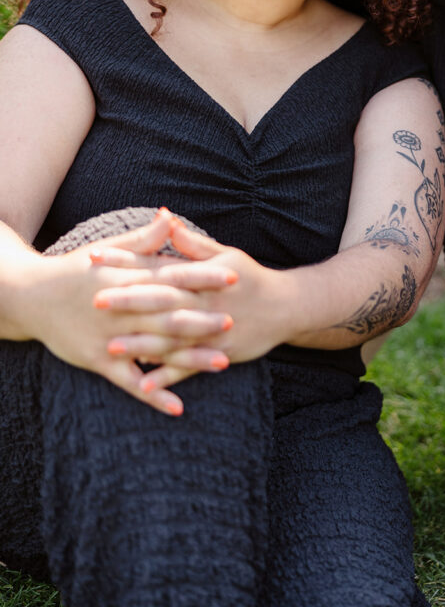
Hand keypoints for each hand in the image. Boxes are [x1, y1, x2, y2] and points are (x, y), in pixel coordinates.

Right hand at [15, 211, 232, 415]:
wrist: (31, 297)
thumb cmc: (75, 270)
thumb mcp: (109, 251)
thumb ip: (144, 239)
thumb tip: (172, 217)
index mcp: (129, 279)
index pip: (173, 277)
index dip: (204, 277)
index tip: (233, 276)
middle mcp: (123, 309)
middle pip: (169, 315)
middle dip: (202, 319)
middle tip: (233, 321)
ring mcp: (111, 337)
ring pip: (156, 350)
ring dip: (190, 358)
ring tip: (223, 363)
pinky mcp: (98, 361)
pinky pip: (130, 382)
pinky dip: (153, 394)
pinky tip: (178, 406)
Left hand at [95, 221, 294, 394]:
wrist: (287, 307)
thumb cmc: (251, 277)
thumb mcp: (225, 254)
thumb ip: (192, 242)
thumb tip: (165, 217)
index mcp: (201, 274)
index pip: (158, 264)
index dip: (127, 261)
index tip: (97, 258)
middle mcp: (205, 301)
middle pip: (162, 300)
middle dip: (129, 301)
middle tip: (96, 301)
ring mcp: (212, 329)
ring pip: (173, 337)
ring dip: (142, 344)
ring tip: (112, 347)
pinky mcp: (219, 353)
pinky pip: (190, 366)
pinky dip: (168, 375)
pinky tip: (144, 380)